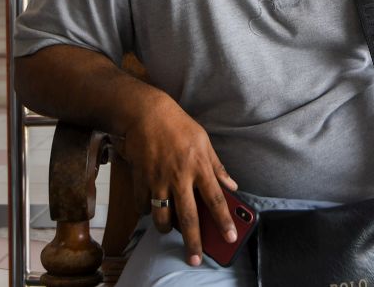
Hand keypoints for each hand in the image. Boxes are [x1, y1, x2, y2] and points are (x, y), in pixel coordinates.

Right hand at [123, 95, 238, 266]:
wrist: (146, 114)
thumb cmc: (179, 126)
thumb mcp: (204, 142)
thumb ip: (218, 166)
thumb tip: (232, 185)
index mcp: (199, 167)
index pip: (216, 200)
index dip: (224, 221)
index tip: (230, 237)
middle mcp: (180, 177)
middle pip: (189, 217)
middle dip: (193, 241)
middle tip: (195, 259)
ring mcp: (159, 180)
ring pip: (162, 216)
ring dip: (166, 229)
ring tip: (170, 231)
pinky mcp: (141, 180)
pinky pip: (143, 205)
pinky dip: (147, 211)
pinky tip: (151, 209)